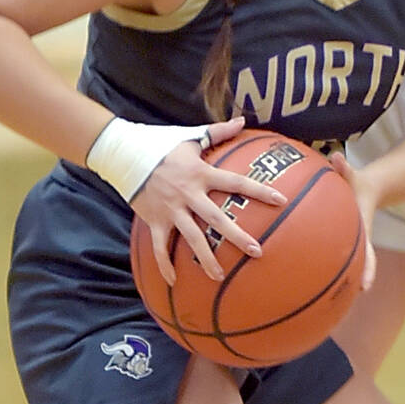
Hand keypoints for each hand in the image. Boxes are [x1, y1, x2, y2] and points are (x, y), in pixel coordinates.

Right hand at [130, 118, 287, 282]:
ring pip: (191, 238)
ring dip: (206, 258)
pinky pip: (160, 247)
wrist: (123, 154)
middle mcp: (188, 194)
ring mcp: (171, 210)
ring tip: (220, 276)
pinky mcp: (154, 220)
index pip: (236, 182)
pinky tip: (174, 282)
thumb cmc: (160, 145)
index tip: (281, 201)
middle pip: (217, 218)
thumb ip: (219, 132)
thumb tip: (244, 121)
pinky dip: (165, 265)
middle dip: (237, 236)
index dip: (259, 190)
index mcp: (201, 173)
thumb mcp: (191, 137)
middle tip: (257, 252)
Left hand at [321, 153, 380, 293]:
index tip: (365, 287)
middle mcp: (355, 241)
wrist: (369, 189)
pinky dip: (314, 269)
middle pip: (355, 268)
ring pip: (341, 267)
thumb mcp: (353, 175)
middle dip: (350, 285)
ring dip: (330, 284)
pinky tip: (296, 283)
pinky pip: (325, 258)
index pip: (367, 252)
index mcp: (361, 230)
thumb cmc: (357, 183)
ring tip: (314, 304)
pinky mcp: (334, 244)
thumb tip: (337, 156)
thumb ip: (345, 168)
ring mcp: (347, 245)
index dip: (367, 269)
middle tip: (344, 304)